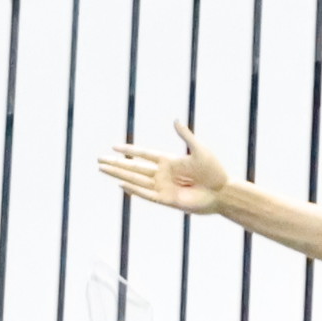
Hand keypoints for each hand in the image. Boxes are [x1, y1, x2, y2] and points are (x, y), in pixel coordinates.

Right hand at [93, 128, 235, 219]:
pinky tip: (121, 183)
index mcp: (169, 161)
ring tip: (103, 170)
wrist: (222, 192)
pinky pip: (146, 194)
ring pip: (136, 180)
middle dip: (116, 163)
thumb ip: (186, 136)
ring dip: (119, 174)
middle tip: (99, 160)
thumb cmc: (214, 170)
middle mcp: (163, 174)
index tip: (114, 147)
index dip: (129, 150)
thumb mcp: (200, 149)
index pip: (144, 154)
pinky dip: (134, 189)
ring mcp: (163, 187)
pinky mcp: (167, 200)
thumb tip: (175, 120)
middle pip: (134, 167)